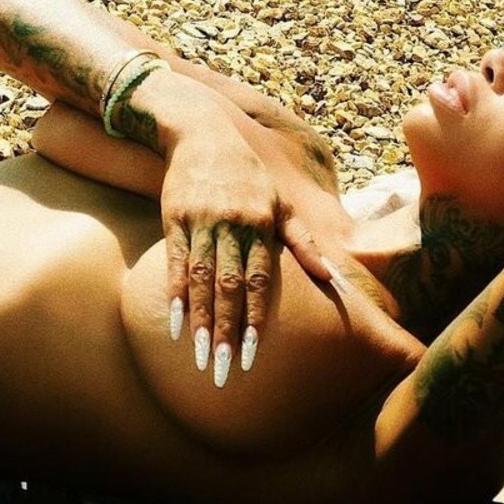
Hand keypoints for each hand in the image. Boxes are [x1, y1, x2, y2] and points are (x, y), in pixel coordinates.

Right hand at [160, 119, 329, 387]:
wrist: (202, 132)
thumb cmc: (248, 173)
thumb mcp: (281, 202)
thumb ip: (302, 242)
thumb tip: (331, 280)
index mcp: (261, 223)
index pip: (259, 280)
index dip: (255, 318)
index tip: (254, 355)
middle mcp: (231, 224)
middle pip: (228, 286)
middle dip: (226, 330)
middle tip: (223, 371)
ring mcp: (201, 221)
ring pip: (200, 278)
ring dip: (199, 319)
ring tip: (199, 356)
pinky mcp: (174, 217)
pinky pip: (175, 260)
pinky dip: (174, 292)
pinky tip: (173, 321)